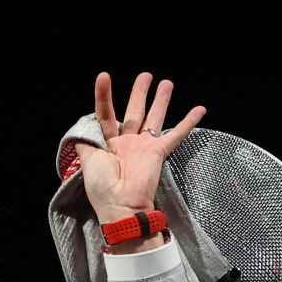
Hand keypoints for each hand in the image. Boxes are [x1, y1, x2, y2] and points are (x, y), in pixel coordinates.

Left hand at [77, 73, 204, 234]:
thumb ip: (85, 141)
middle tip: (146, 76)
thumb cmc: (102, 187)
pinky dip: (189, 122)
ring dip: (161, 100)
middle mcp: (127, 142)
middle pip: (134, 111)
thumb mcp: (87, 160)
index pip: (106, 114)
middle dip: (140, 93)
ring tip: (166, 82)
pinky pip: (176, 133)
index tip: (104, 76)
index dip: (104, 95)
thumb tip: (82, 126)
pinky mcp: (158, 151)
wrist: (121, 206)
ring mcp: (144, 146)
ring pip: (154, 117)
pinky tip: (200, 108)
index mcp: (108, 143)